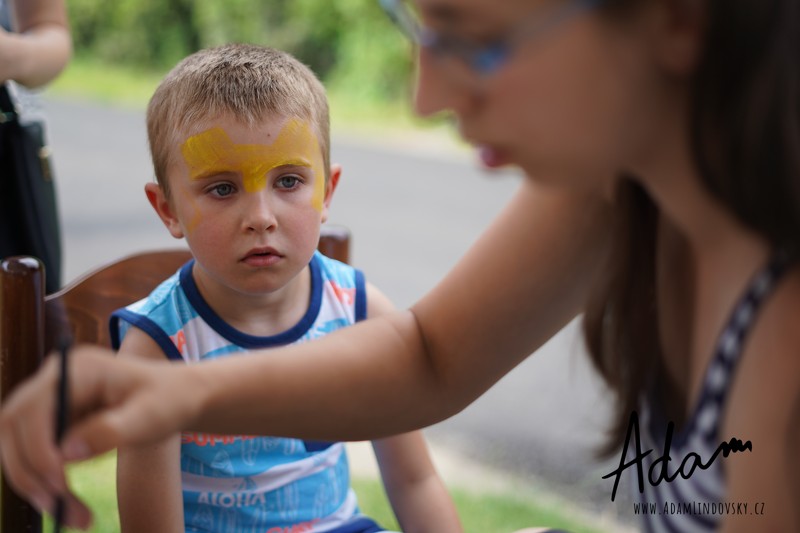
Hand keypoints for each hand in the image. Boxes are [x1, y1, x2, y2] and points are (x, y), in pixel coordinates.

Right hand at [0, 345, 201, 528]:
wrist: (179, 397)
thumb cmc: (169, 400)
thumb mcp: (151, 416)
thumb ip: (111, 431)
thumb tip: (65, 452)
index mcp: (80, 368)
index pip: (35, 407)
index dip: (37, 446)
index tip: (59, 480)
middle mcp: (56, 379)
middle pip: (14, 426)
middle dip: (29, 470)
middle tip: (57, 506)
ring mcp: (51, 399)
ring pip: (17, 444)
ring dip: (33, 482)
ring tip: (72, 515)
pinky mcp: (52, 420)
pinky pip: (31, 453)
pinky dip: (43, 481)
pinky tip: (67, 504)